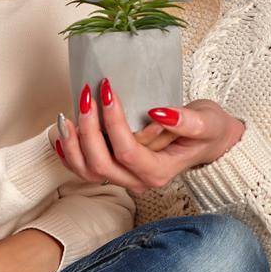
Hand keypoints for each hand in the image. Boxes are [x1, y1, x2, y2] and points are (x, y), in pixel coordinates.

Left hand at [57, 78, 245, 195]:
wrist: (210, 141)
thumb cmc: (209, 130)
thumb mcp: (207, 121)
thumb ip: (186, 121)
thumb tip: (159, 113)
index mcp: (160, 172)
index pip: (127, 151)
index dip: (112, 121)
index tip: (107, 89)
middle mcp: (139, 181)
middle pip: (101, 164)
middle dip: (88, 128)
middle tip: (87, 95)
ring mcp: (126, 179)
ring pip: (88, 171)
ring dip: (73, 144)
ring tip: (67, 115)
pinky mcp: (117, 170)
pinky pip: (85, 170)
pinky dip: (68, 154)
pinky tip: (60, 134)